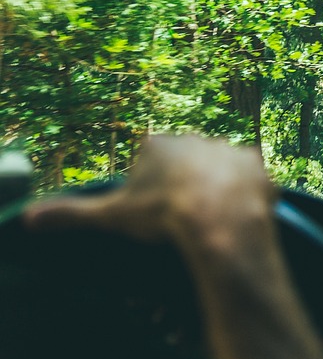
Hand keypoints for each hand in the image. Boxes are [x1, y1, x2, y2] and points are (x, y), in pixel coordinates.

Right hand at [24, 135, 275, 253]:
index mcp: (158, 145)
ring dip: (218, 185)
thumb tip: (28, 218)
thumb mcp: (112, 216)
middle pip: (186, 161)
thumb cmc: (162, 214)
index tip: (155, 209)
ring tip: (212, 215)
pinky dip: (247, 193)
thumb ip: (72, 214)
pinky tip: (240, 212)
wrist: (219, 218)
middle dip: (184, 182)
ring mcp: (229, 150)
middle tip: (183, 213)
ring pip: (220, 167)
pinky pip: (251, 179)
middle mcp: (195, 139)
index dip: (151, 186)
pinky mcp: (258, 167)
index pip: (151, 162)